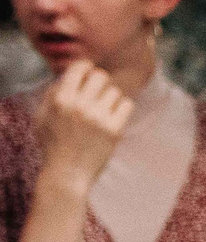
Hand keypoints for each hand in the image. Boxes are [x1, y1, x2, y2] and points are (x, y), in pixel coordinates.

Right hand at [33, 61, 133, 193]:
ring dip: (110, 99)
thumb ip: (52, 94)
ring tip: (102, 111)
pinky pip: (127, 104)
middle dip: (100, 83)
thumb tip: (68, 76)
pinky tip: (113, 117)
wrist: (67, 173)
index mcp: (60, 100)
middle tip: (97, 94)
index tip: (88, 75)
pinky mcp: (114, 129)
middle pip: (101, 76)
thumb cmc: (53, 145)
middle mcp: (79, 105)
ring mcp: (98, 117)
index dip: (86, 68)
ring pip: (115, 91)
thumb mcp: (42, 117)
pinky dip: (122, 109)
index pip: (80, 68)